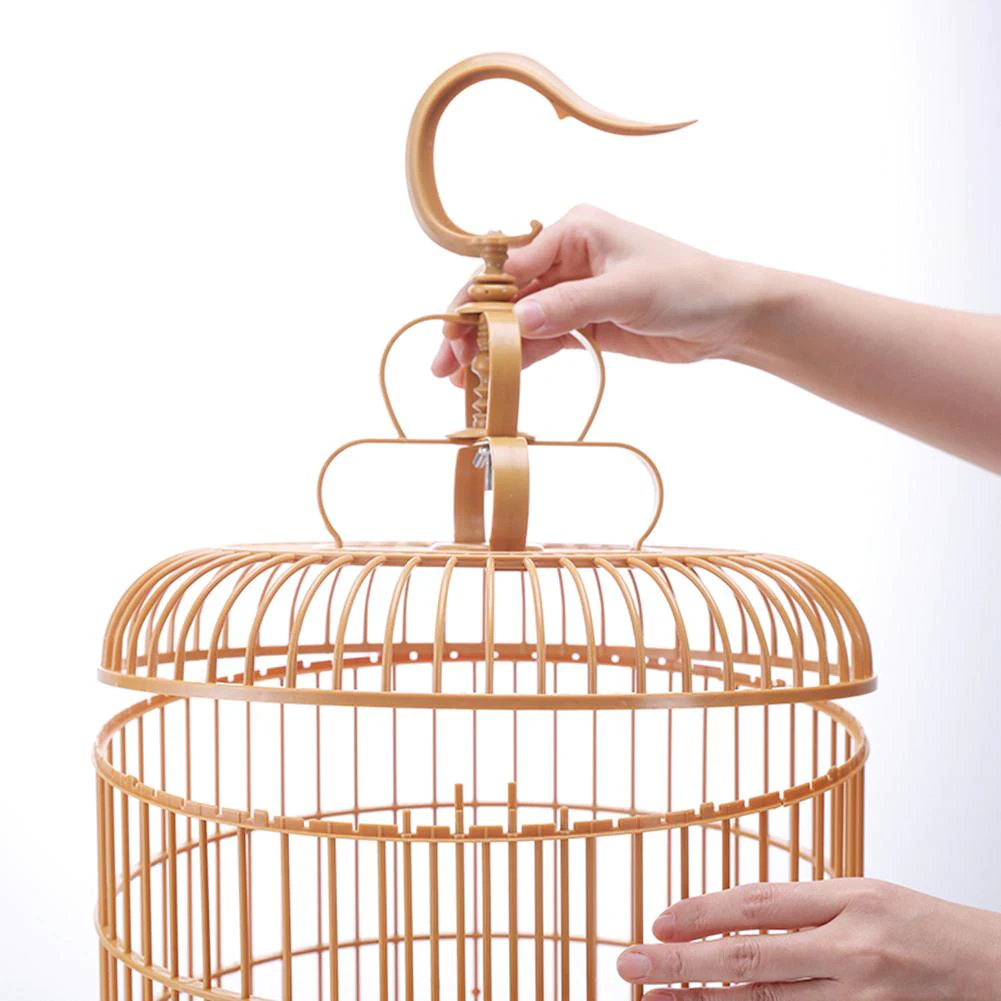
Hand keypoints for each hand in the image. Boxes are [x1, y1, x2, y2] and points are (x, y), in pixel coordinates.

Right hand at [430, 204, 769, 384]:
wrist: (728, 317)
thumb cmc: (685, 286)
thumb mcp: (625, 292)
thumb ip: (568, 306)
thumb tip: (515, 323)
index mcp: (572, 230)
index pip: (510, 265)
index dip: (477, 300)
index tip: (454, 332)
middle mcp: (566, 257)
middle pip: (506, 296)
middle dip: (474, 329)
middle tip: (445, 365)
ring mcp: (573, 292)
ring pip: (519, 323)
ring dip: (492, 351)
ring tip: (461, 382)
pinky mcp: (583, 323)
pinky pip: (542, 342)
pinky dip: (520, 361)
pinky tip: (496, 380)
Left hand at [615, 878, 1000, 999]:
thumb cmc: (930, 929)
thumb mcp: (866, 896)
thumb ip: (804, 907)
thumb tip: (734, 915)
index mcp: (849, 900)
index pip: (757, 904)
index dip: (701, 912)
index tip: (657, 921)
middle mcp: (852, 949)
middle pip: (751, 957)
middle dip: (683, 961)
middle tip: (630, 960)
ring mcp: (863, 999)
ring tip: (655, 999)